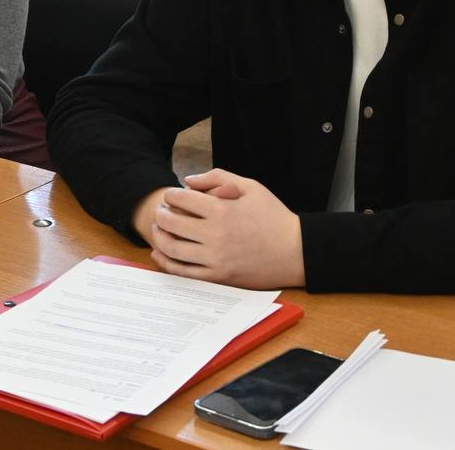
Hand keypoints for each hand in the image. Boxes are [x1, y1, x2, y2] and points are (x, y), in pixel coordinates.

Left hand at [144, 169, 304, 288]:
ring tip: (159, 230)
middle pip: (171, 223)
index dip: (171, 195)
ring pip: (172, 248)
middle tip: (161, 211)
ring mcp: (215, 259)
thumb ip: (218, 178)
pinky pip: (183, 272)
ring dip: (159, 236)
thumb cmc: (274, 216)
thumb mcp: (251, 187)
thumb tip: (188, 180)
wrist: (296, 252)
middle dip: (161, 214)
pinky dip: (166, 262)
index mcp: (222, 210)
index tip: (171, 196)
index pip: (181, 199)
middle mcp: (215, 235)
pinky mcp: (218, 277)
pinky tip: (161, 253)